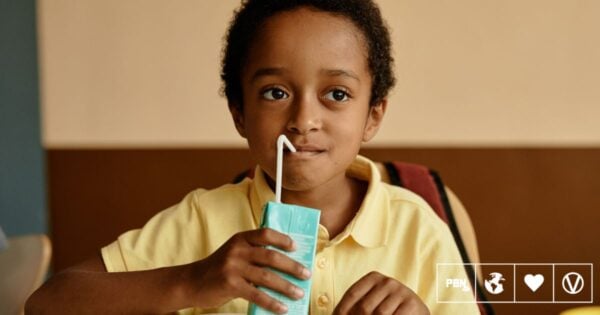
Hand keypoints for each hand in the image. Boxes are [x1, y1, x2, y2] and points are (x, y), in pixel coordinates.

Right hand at [184, 228, 310, 313]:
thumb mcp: (234, 254)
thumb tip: (285, 266)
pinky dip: (272, 302)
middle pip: (271, 256)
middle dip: (292, 266)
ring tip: (299, 293)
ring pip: (267, 276)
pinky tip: (282, 307)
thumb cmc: (218, 269)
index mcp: (240, 239)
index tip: (296, 247)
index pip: (266, 234)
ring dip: (286, 286)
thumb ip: (253, 254)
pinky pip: (257, 294)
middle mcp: (237, 250)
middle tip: (306, 274)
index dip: (283, 239)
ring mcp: (233, 267)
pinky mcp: (230, 284)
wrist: (191, 282)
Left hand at [333, 271, 429, 314]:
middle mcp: (387, 281)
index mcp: (373, 278)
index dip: (342, 310)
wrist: (416, 312)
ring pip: (379, 314)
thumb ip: (355, 307)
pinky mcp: (411, 303)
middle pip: (364, 307)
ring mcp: (400, 291)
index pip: (352, 295)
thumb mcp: (372, 303)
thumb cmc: (388, 309)